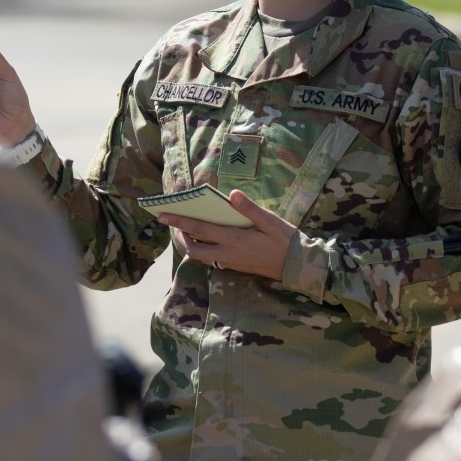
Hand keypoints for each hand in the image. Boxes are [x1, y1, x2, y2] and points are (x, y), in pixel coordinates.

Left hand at [162, 190, 294, 280]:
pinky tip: (204, 238)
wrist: (297, 266)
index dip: (179, 222)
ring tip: (185, 229)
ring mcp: (230, 262)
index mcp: (234, 239)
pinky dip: (202, 248)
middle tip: (172, 223)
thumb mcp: (270, 221)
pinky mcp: (235, 266)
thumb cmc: (285, 240)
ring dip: (189, 243)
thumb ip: (250, 208)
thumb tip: (232, 194)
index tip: (163, 215)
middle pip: (193, 248)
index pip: (200, 229)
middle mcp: (228, 253)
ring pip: (200, 256)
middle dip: (179, 235)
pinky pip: (211, 259)